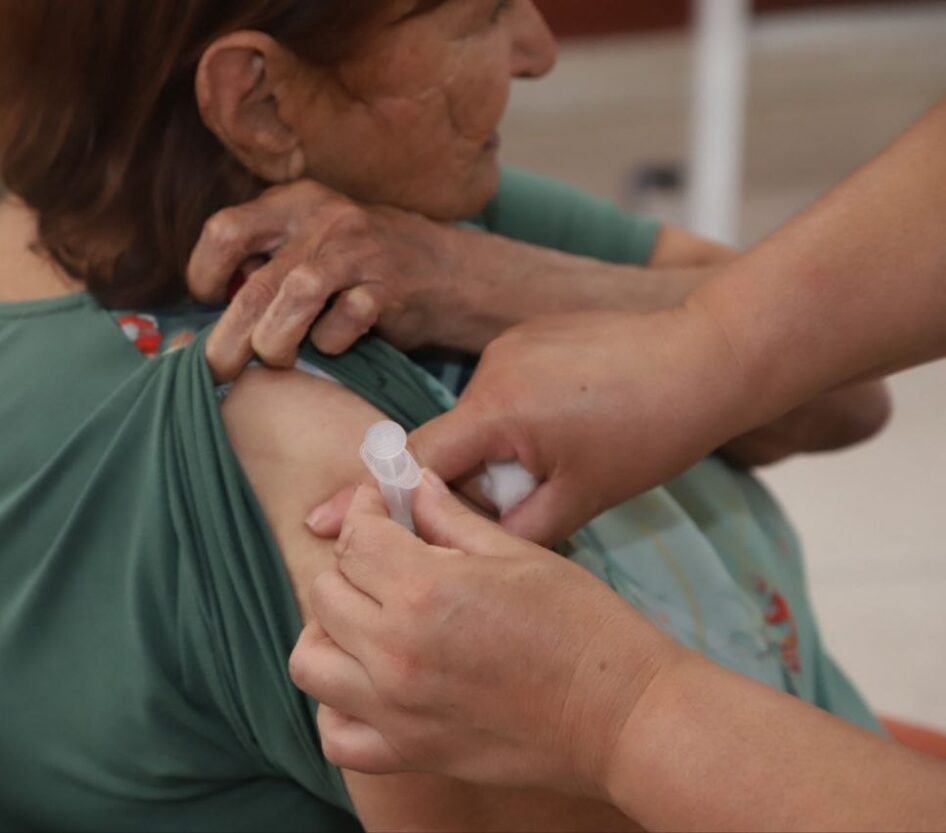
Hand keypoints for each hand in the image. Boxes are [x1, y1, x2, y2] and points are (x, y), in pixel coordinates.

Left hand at [188, 179, 537, 379]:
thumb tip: (207, 304)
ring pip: (295, 296)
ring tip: (276, 359)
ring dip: (276, 341)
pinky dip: (331, 342)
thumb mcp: (307, 244)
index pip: (225, 230)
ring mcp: (359, 250)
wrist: (446, 272)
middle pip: (255, 282)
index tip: (208, 302)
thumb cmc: (359, 267)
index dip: (204, 273)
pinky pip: (344, 323)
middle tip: (218, 368)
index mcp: (293, 202)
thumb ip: (262, 260)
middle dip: (229, 337)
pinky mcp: (389, 285)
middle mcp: (323, 217)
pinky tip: (335, 344)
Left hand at [290, 474, 683, 795]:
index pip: (356, 538)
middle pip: (324, 592)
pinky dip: (338, 708)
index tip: (382, 507)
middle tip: (387, 560)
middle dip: (351, 565)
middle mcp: (395, 651)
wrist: (623, 716)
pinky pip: (335, 735)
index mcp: (424, 591)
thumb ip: (449, 517)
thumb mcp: (517, 554)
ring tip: (369, 620)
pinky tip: (370, 684)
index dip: (367, 511)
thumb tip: (410, 484)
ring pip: (309, 661)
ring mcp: (396, 709)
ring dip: (329, 632)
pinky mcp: (410, 753)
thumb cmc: (583, 627)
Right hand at [309, 303, 755, 543]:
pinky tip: (573, 426)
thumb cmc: (652, 429)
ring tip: (566, 458)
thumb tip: (461, 551)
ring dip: (495, 450)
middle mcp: (489, 371)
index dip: (366, 500)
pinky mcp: (530, 335)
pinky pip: (501, 388)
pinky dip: (517, 418)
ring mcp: (508, 345)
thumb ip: (511, 529)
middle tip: (510, 503)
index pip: (409, 464)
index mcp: (494, 411)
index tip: (320, 524)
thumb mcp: (581, 497)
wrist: (709, 354)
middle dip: (459, 482)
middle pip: (444, 443)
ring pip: (475, 418)